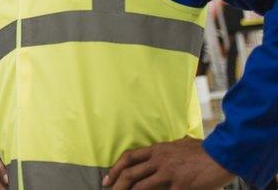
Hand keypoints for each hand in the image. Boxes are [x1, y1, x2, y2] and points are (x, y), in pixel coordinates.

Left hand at [104, 137, 233, 189]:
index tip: (107, 179)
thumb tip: (167, 148)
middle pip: (130, 173)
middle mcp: (159, 160)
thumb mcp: (182, 144)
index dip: (115, 168)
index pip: (129, 157)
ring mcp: (169, 173)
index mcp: (158, 150)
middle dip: (117, 185)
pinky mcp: (180, 185)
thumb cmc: (204, 150)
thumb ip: (171, 148)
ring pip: (142, 186)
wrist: (222, 155)